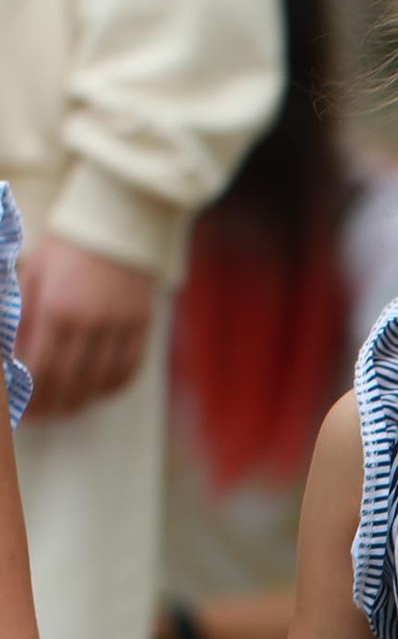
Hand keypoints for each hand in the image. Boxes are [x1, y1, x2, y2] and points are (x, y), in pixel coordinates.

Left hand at [15, 237, 158, 418]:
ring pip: (101, 381)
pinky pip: (129, 368)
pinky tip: (98, 391)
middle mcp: (91, 323)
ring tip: (68, 408)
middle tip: (41, 416)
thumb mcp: (32, 273)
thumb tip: (14, 357)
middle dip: (53, 404)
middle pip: (71, 382)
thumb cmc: (67, 245)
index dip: (31, 396)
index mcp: (57, 310)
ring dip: (82, 400)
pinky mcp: (142, 325)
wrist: (119, 222)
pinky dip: (113, 386)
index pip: (42, 369)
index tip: (23, 410)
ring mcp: (121, 326)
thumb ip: (21, 316)